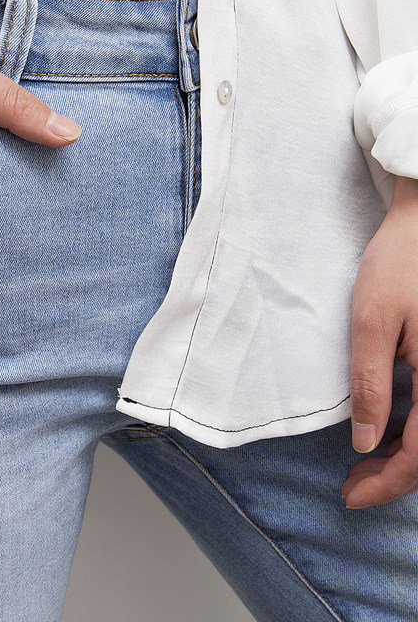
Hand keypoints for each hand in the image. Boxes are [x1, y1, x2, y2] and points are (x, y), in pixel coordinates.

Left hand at [342, 176, 417, 507]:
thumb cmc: (399, 265)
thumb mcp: (371, 322)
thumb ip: (371, 385)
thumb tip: (365, 443)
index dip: (387, 483)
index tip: (350, 495)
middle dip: (397, 476)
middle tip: (353, 483)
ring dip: (410, 455)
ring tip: (367, 461)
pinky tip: (393, 429)